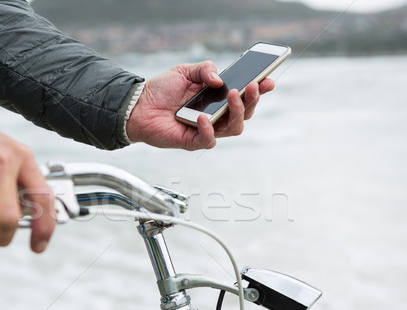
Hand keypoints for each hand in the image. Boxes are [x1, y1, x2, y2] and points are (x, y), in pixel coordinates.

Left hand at [126, 61, 274, 149]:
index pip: (245, 96)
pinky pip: (209, 140)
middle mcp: (216, 115)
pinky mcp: (193, 142)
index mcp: (218, 98)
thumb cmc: (162, 90)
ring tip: (233, 95)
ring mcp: (207, 130)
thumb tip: (219, 79)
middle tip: (253, 85)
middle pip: (245, 113)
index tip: (268, 80)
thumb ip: (204, 70)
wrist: (138, 106)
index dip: (259, 90)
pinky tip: (202, 117)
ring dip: (237, 111)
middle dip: (253, 99)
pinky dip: (208, 129)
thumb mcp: (184, 71)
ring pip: (234, 127)